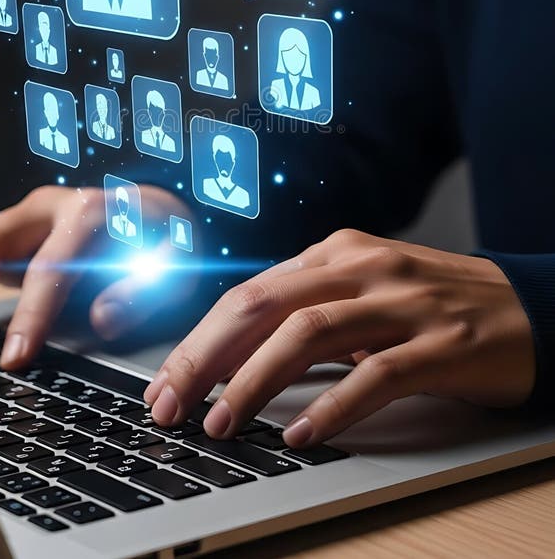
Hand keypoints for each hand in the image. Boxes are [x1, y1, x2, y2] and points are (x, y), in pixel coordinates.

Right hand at [0, 185, 194, 368]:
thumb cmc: (165, 238)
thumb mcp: (178, 263)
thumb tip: (103, 318)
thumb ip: (146, 289)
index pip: (49, 265)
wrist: (153, 210)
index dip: (30, 314)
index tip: (16, 358)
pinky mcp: (8, 230)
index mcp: (90, 212)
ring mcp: (23, 215)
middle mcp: (48, 207)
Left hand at [144, 229, 534, 446]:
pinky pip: (376, 373)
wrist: (526, 305)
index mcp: (334, 253)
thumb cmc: (432, 303)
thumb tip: (235, 354)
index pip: (249, 293)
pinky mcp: (441, 342)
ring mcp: (402, 302)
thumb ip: (308, 309)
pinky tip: (301, 433)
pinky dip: (332, 404)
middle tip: (172, 404)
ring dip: (256, 381)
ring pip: (308, 334)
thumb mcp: (363, 291)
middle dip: (208, 357)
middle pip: (263, 305)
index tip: (166, 381)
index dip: (200, 339)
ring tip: (224, 424)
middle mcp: (360, 267)